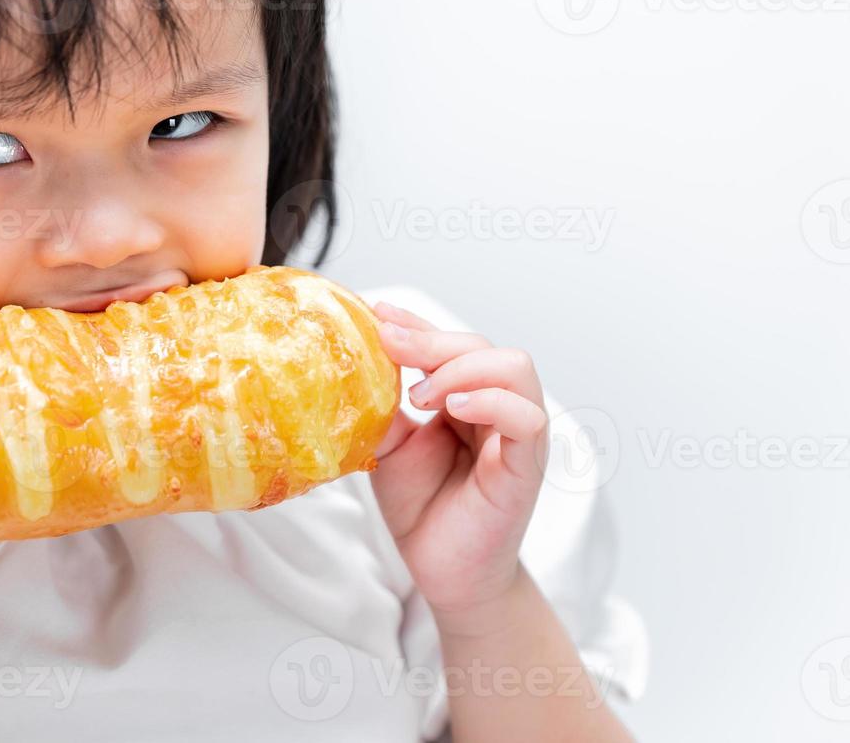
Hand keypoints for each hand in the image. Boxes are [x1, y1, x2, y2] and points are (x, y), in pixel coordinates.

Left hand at [369, 302, 549, 630]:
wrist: (442, 571)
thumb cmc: (421, 507)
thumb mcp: (389, 444)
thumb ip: (384, 404)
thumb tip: (357, 361)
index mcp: (468, 396)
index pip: (452, 343)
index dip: (417, 324)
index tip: (376, 314)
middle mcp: (499, 407)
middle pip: (482, 345)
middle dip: (431, 339)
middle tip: (390, 348)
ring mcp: (518, 434)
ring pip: (514, 367)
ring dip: (462, 367)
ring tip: (421, 396)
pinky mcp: (527, 465)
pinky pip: (527, 416)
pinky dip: (491, 400)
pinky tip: (452, 408)